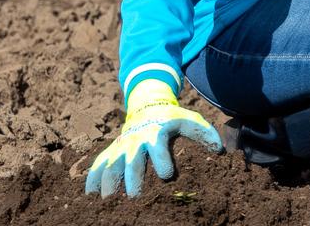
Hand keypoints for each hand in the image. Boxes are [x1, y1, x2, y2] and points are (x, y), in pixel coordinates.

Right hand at [84, 79, 221, 197]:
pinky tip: (89, 197)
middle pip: (132, 162)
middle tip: (134, 198)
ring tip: (108, 203)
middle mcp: (135, 142)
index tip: (167, 174)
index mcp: (155, 134)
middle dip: (132, 179)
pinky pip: (97, 167)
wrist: (146, 106)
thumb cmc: (170, 119)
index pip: (158, 147)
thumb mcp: (188, 119)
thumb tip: (219, 149)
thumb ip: (203, 132)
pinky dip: (92, 181)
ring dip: (109, 184)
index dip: (162, 159)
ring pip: (111, 166)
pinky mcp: (110, 153)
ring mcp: (120, 148)